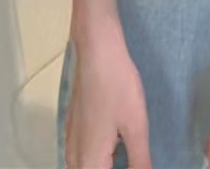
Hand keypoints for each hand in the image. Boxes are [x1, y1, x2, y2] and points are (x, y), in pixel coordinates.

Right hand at [65, 30, 151, 168]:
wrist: (97, 52)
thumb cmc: (118, 87)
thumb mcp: (136, 127)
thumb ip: (140, 162)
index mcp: (89, 163)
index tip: (139, 162)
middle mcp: (74, 157)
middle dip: (114, 168)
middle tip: (137, 158)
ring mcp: (70, 141)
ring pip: (85, 167)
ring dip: (105, 165)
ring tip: (127, 157)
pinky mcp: (72, 128)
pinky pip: (82, 157)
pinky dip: (98, 159)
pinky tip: (115, 148)